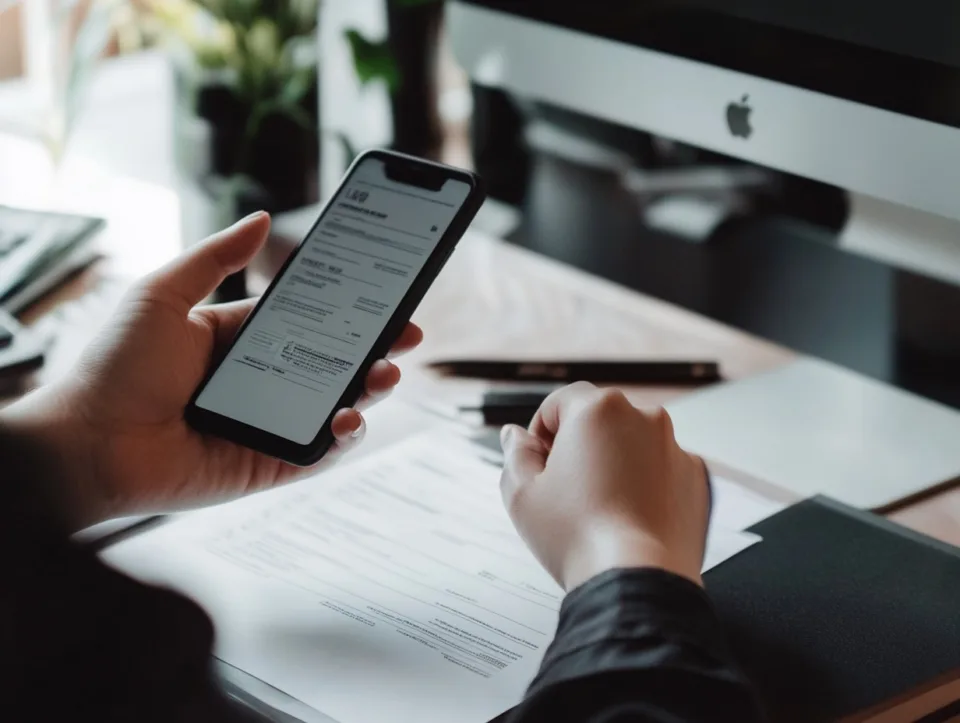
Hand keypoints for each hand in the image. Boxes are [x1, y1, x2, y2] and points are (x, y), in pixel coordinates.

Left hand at [3, 212, 422, 529]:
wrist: (86, 444)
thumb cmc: (114, 367)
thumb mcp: (163, 294)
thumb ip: (214, 256)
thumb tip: (260, 216)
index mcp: (241, 341)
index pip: (309, 322)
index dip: (348, 310)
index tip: (385, 294)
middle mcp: (262, 382)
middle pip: (333, 363)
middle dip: (375, 349)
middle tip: (407, 334)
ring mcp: (268, 425)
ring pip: (336, 406)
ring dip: (370, 390)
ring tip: (387, 372)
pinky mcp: (267, 465)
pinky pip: (318, 453)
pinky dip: (343, 438)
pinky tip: (349, 418)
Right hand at [499, 382, 709, 590]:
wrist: (637, 581)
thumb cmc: (578, 537)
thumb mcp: (522, 492)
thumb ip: (515, 453)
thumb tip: (517, 436)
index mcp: (599, 409)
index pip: (560, 402)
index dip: (542, 432)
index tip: (540, 462)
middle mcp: (644, 418)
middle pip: (600, 420)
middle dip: (580, 446)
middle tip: (566, 488)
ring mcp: (675, 448)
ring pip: (633, 444)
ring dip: (614, 463)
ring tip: (599, 507)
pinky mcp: (696, 478)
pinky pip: (661, 470)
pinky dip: (645, 485)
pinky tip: (628, 517)